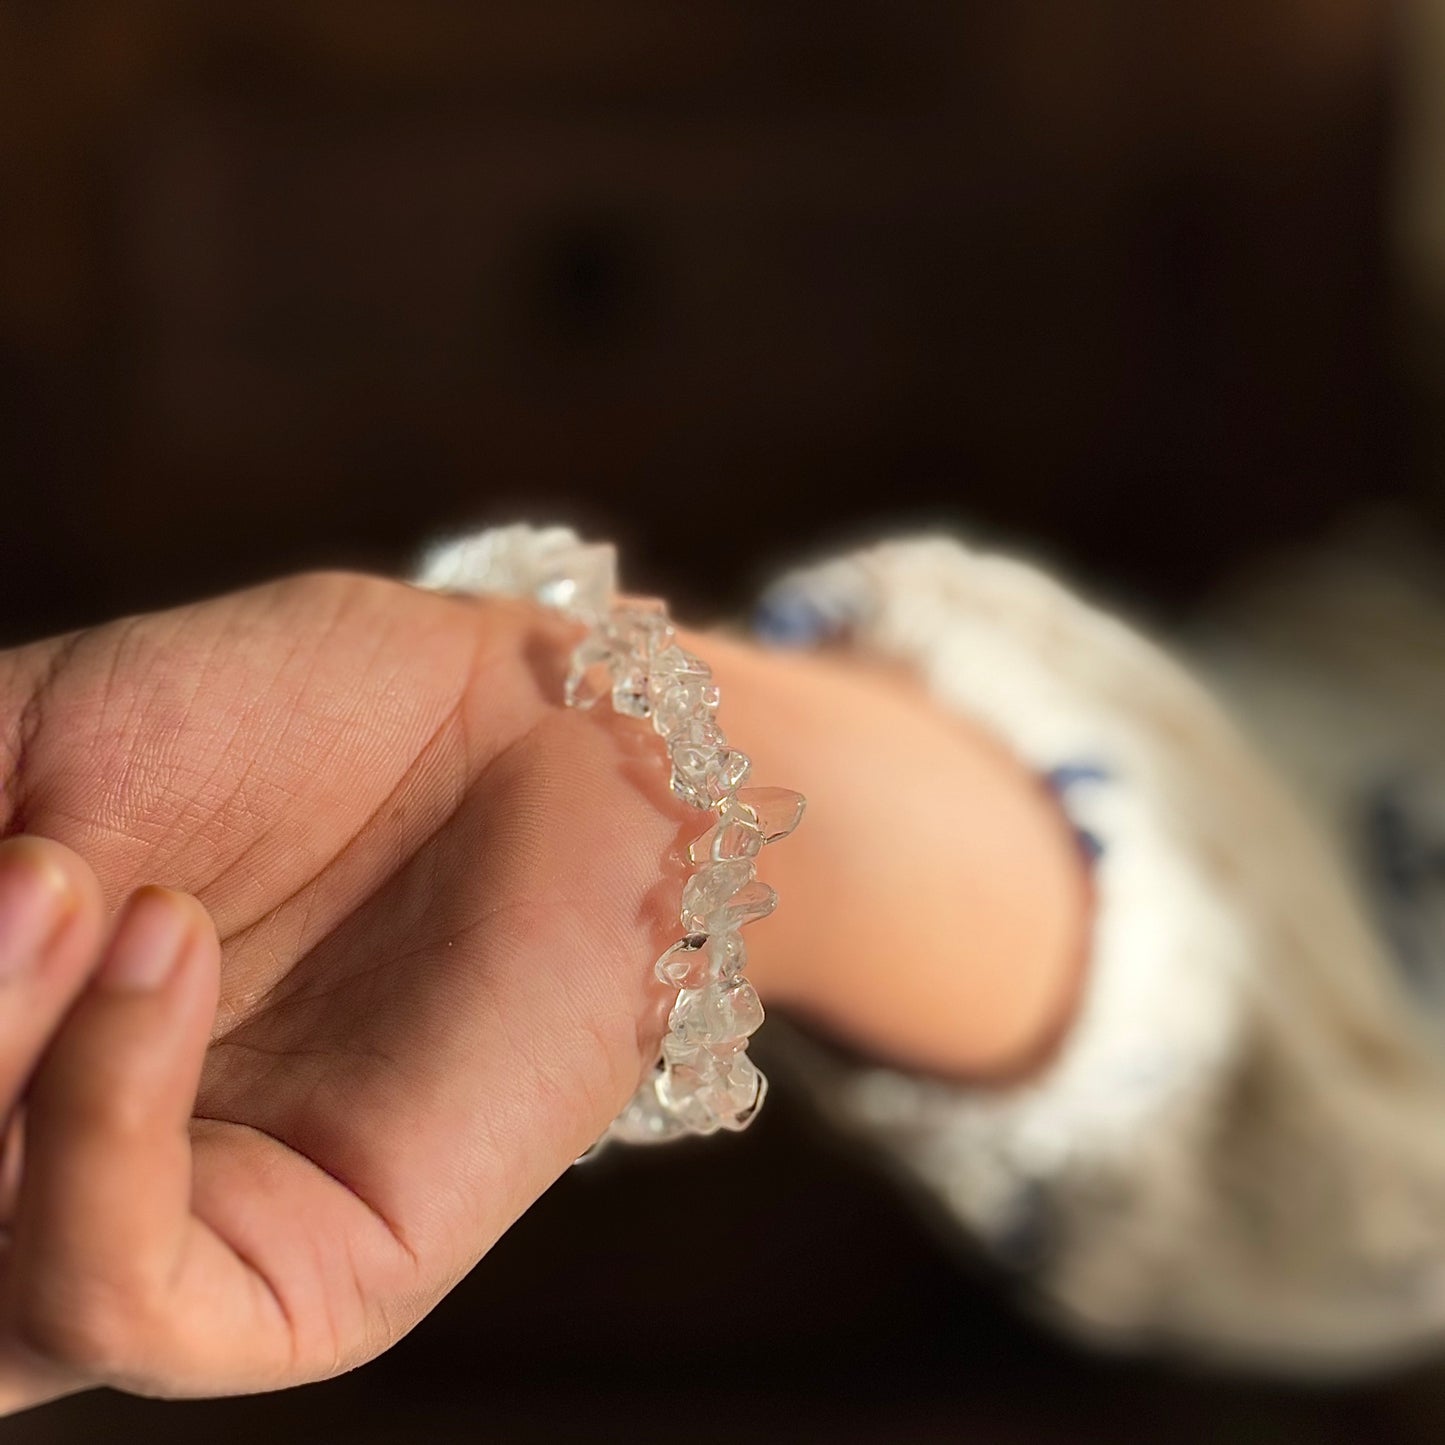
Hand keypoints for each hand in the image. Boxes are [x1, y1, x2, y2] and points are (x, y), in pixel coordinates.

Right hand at [0, 573, 690, 1411]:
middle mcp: (45, 1185)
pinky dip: (96, 1123)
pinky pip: (121, 1291)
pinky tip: (159, 945)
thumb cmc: (303, 724)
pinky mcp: (301, 1294)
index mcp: (3, 1062)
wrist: (531, 729)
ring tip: (64, 874)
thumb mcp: (49, 747)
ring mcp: (161, 1251)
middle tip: (17, 866)